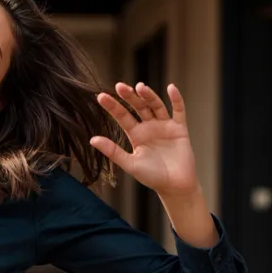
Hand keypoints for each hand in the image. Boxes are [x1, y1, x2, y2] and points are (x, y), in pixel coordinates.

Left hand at [90, 82, 198, 196]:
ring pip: (156, 106)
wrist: (175, 186)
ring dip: (149, 96)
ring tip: (140, 87)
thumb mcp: (130, 163)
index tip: (101, 96)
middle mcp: (149, 127)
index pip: (122, 116)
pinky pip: (178, 111)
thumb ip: (113, 151)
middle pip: (138, 107)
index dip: (112, 106)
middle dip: (129, 97)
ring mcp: (164, 126)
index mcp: (135, 134)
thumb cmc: (151, 177)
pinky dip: (176, 99)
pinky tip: (171, 88)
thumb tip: (91, 139)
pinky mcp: (180, 128)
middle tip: (119, 86)